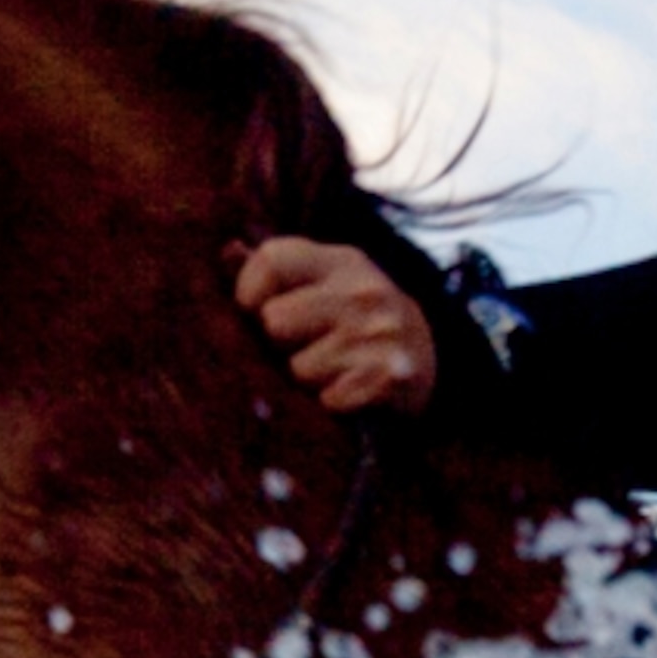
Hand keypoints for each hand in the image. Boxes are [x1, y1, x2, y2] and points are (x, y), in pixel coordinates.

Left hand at [232, 237, 436, 415]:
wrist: (429, 361)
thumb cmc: (355, 323)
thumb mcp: (325, 286)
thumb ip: (274, 272)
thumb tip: (227, 252)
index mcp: (342, 261)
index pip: (270, 259)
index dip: (248, 293)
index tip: (256, 313)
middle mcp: (363, 290)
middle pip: (275, 321)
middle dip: (279, 345)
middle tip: (303, 348)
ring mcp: (380, 332)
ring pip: (299, 369)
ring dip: (307, 381)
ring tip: (331, 371)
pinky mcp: (392, 375)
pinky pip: (330, 400)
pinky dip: (333, 404)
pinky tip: (349, 391)